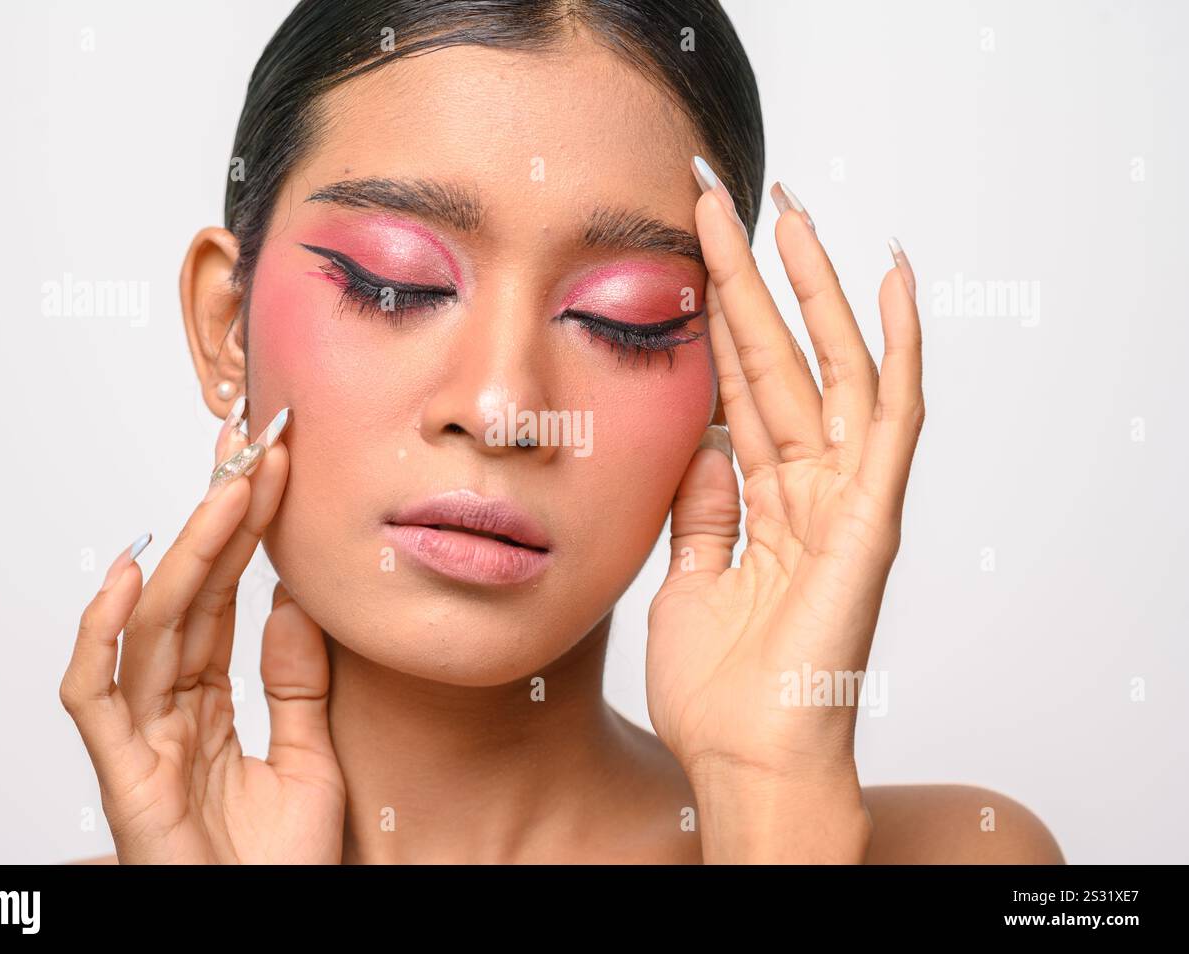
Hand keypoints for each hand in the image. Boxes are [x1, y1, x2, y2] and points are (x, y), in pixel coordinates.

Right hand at [60, 402, 345, 862]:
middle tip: (251, 452)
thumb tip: (288, 602)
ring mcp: (141, 740)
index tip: (275, 473)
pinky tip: (131, 572)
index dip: (245, 538)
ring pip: (152, 628)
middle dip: (219, 523)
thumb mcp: (311, 758)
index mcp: (209, 708)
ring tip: (225, 489)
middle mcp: (169, 713)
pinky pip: (93, 694)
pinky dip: (101, 633)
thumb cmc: (285, 869)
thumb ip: (297, 683)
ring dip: (189, 553)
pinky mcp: (121, 775)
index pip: (223, 603)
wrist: (271, 929)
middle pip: (189, 600)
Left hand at [646, 173, 922, 856]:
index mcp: (766, 503)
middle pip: (782, 361)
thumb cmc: (721, 688)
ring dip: (811, 289)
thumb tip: (702, 445)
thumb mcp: (692, 578)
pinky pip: (892, 419)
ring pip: (832, 369)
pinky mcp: (871, 517)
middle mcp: (811, 488)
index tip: (687, 256)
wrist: (745, 760)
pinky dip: (899, 347)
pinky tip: (891, 280)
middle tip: (723, 199)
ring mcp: (846, 499)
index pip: (741, 390)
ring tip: (788, 212)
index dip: (715, 322)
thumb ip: (704, 508)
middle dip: (753, 280)